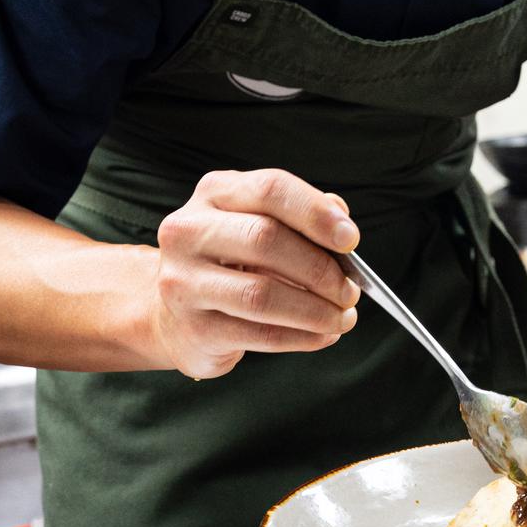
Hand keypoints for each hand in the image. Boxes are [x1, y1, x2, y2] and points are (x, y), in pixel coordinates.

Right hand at [152, 169, 360, 378]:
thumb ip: (300, 217)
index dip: (315, 213)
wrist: (175, 314)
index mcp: (214, 193)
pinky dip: (302, 336)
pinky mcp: (194, 328)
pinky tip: (324, 334)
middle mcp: (189, 231)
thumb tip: (341, 223)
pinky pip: (260, 335)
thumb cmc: (230, 262)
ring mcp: (184, 281)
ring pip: (262, 294)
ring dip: (315, 309)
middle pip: (265, 239)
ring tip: (343, 317)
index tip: (350, 239)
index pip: (270, 190)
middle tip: (350, 289)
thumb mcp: (258, 224)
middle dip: (319, 267)